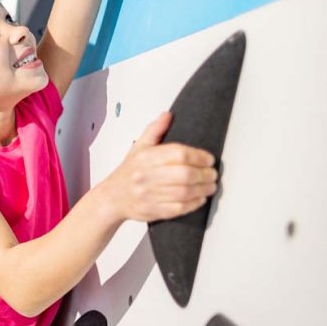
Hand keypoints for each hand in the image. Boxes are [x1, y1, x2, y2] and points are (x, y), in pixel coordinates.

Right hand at [101, 112, 217, 222]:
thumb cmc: (129, 172)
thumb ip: (155, 130)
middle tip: (213, 174)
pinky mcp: (153, 210)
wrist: (113, 197)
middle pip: (184, 174)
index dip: (199, 157)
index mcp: (145, 158)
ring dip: (203, 189)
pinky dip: (194, 204)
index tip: (209, 159)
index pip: (179, 154)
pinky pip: (179, 208)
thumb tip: (168, 115)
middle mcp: (146, 176)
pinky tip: (200, 198)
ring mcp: (149, 194)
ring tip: (210, 186)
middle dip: (205, 174)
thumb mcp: (138, 147)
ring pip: (184, 192)